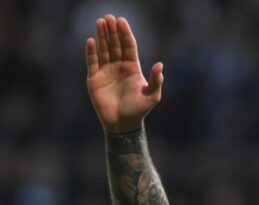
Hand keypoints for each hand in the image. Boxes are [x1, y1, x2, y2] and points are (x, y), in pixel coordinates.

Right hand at [85, 15, 163, 132]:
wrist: (123, 124)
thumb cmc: (139, 110)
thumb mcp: (152, 96)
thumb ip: (156, 81)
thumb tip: (160, 65)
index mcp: (133, 68)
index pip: (129, 46)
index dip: (125, 34)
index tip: (122, 21)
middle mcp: (119, 66)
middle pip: (115, 44)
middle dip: (112, 31)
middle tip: (109, 17)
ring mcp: (106, 71)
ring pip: (104, 50)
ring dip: (102, 36)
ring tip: (100, 22)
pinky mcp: (95, 78)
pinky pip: (92, 62)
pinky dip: (91, 52)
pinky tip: (90, 40)